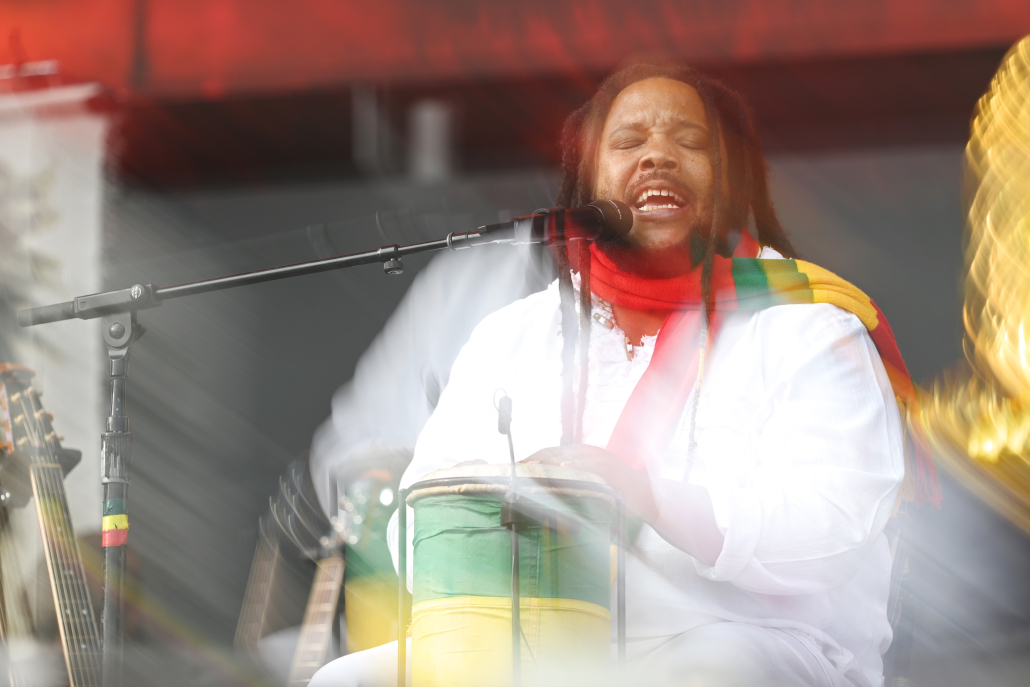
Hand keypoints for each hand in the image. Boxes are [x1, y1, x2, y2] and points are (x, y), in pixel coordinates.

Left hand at [523, 445, 656, 521]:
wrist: (645, 497)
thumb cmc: (615, 493)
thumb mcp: (589, 487)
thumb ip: (571, 484)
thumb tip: (547, 492)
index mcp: (581, 456)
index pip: (552, 454)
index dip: (534, 459)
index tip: (518, 467)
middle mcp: (588, 453)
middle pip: (556, 452)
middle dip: (536, 459)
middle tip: (519, 467)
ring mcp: (599, 458)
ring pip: (569, 455)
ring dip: (550, 461)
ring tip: (533, 467)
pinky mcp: (610, 466)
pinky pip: (591, 464)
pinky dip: (577, 464)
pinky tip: (564, 468)